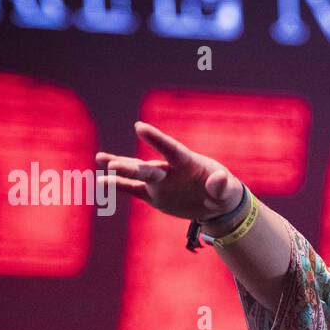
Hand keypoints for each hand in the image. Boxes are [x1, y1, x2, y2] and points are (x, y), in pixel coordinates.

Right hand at [95, 122, 243, 222]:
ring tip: (100, 159)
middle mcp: (169, 169)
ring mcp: (159, 182)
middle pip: (148, 167)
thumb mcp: (228, 190)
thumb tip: (220, 179)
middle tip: (112, 163)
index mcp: (187, 162)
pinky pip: (133, 189)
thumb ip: (222, 185)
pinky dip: (118, 185)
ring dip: (119, 169)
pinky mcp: (153, 194)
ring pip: (136, 174)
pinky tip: (101, 182)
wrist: (215, 203)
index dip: (155, 139)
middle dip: (130, 166)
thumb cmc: (223, 192)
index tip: (139, 126)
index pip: (170, 149)